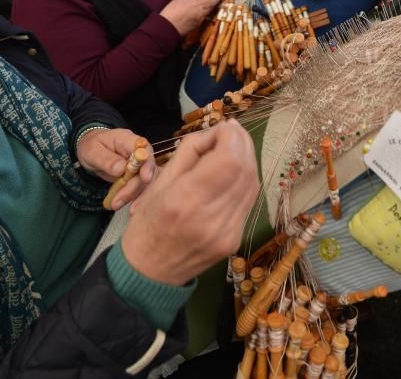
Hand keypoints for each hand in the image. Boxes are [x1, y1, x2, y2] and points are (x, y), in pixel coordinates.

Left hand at [76, 128, 157, 208]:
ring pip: (143, 181)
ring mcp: (138, 164)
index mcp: (127, 139)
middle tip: (118, 201)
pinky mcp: (135, 175)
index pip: (144, 150)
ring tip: (115, 204)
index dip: (147, 164)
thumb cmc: (91, 146)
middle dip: (134, 186)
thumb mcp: (93, 151)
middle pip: (146, 169)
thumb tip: (121, 169)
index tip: (145, 178)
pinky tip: (119, 202)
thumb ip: (107, 159)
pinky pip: (137, 187)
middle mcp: (138, 151)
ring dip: (131, 194)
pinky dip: (130, 196)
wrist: (90, 150)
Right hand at [121, 121, 258, 284]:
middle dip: (241, 142)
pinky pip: (248, 201)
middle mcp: (211, 217)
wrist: (150, 273)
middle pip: (245, 168)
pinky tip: (233, 172)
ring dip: (246, 159)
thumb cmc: (148, 222)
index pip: (228, 157)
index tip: (220, 128)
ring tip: (232, 147)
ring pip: (252, 183)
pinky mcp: (236, 239)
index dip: (230, 135)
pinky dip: (244, 180)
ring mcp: (228, 232)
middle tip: (230, 131)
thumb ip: (191, 150)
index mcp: (185, 199)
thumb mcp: (159, 180)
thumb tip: (220, 132)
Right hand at [160, 0, 218, 34]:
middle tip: (209, 1)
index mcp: (198, 5)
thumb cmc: (172, 11)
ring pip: (206, 14)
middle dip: (211, 5)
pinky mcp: (196, 27)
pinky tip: (194, 15)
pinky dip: (200, 16)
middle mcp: (201, 14)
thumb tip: (194, 0)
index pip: (212, 1)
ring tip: (200, 8)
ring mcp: (199, 21)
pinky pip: (201, 20)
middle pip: (211, 8)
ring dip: (205, 11)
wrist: (167, 26)